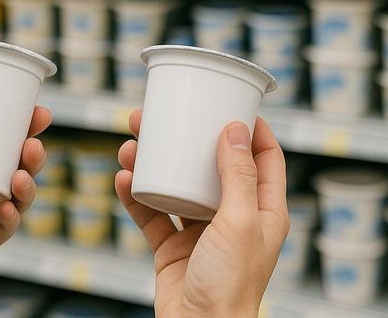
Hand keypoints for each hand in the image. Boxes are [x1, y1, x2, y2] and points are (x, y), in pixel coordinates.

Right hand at [116, 113, 288, 317]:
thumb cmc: (231, 285)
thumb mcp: (240, 222)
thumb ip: (238, 175)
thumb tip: (235, 128)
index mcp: (264, 211)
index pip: (264, 158)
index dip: (249, 128)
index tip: (226, 102)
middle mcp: (234, 217)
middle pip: (211, 164)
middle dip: (186, 138)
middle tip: (159, 116)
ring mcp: (201, 231)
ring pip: (177, 184)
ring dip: (154, 162)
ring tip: (131, 144)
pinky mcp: (172, 246)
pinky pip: (152, 212)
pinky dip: (136, 194)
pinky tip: (123, 179)